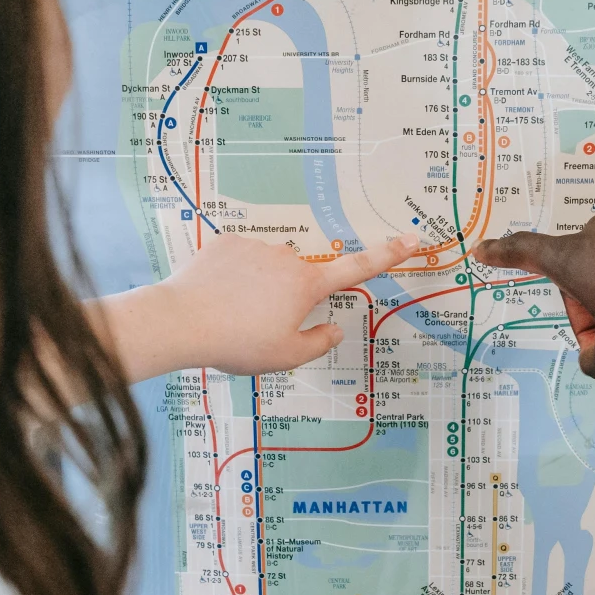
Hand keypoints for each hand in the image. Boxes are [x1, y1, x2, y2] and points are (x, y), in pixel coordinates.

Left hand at [95, 233, 417, 381]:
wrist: (182, 322)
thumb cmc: (238, 344)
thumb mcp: (286, 357)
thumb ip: (317, 343)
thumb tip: (333, 328)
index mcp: (306, 285)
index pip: (358, 268)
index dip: (389, 254)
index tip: (412, 237)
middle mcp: (286, 258)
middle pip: (297, 277)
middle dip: (286, 296)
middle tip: (259, 326)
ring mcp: (254, 247)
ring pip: (266, 268)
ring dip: (257, 286)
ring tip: (230, 315)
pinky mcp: (225, 243)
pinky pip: (238, 259)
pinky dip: (232, 276)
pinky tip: (215, 297)